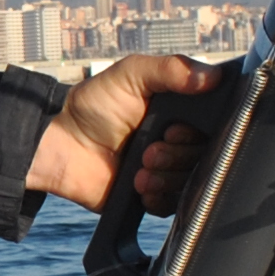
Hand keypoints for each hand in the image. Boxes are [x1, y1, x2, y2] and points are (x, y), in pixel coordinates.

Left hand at [25, 53, 220, 213]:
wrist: (62, 143)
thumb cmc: (94, 104)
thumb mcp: (133, 73)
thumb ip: (172, 69)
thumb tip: (212, 76)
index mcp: (179, 112)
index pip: (212, 128)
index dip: (196, 133)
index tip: (172, 128)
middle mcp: (176, 141)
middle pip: (204, 158)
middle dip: (176, 156)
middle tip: (149, 148)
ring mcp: (165, 169)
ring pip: (191, 184)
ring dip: (165, 177)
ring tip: (139, 168)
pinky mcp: (152, 195)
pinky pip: (173, 207)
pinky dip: (159, 198)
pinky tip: (140, 186)